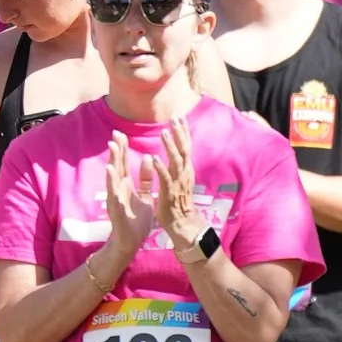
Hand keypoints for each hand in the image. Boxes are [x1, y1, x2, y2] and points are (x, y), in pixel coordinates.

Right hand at [100, 130, 164, 265]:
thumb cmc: (137, 220)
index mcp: (127, 185)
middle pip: (118, 166)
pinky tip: (110, 172)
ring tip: (113, 147)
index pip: (124, 164)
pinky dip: (112, 183)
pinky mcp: (116, 209)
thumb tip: (149, 159)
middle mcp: (119, 189)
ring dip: (113, 162)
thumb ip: (145, 179)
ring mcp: (115, 198)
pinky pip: (114, 194)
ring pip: (113, 177)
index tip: (122, 133)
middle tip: (115, 133)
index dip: (123, 149)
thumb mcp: (145, 196)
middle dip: (117, 150)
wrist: (131, 242)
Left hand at [155, 112, 207, 254]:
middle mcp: (184, 174)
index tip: (179, 116)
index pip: (186, 147)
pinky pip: (165, 179)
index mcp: (186, 170)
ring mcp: (178, 183)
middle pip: (184, 150)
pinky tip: (155, 158)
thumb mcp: (181, 180)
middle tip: (174, 118)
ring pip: (176, 161)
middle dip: (179, 133)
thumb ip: (179, 166)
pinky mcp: (170, 193)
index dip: (183, 132)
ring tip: (163, 133)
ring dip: (170, 147)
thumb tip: (179, 153)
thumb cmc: (179, 203)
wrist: (183, 224)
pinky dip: (160, 168)